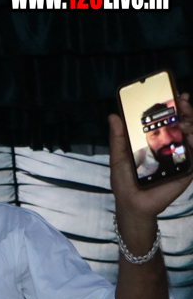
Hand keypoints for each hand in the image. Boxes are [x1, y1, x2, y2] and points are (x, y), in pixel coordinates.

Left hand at [109, 92, 192, 225]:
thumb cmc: (125, 181)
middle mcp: (173, 147)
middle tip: (182, 103)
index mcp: (158, 141)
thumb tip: (113, 115)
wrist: (132, 204)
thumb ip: (118, 137)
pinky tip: (189, 135)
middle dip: (186, 110)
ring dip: (192, 123)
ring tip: (182, 120)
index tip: (177, 95)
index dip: (176, 107)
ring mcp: (182, 157)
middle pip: (186, 123)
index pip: (171, 120)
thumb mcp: (119, 156)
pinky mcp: (188, 169)